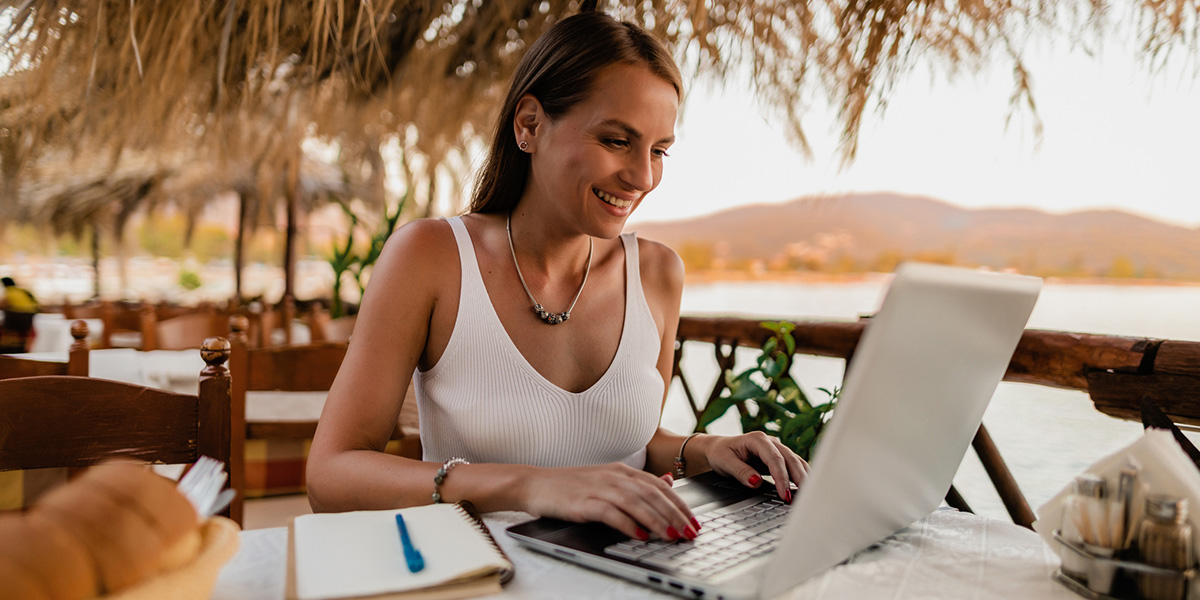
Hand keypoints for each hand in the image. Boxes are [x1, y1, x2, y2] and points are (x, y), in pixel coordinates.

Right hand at [521, 463, 698, 541]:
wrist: (535, 483)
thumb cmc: (572, 485)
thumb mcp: (608, 479)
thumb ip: (638, 482)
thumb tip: (667, 482)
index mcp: (622, 471)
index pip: (660, 487)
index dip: (680, 505)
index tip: (694, 522)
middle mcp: (613, 476)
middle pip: (652, 495)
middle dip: (674, 515)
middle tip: (689, 533)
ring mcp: (598, 487)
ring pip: (635, 502)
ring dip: (657, 520)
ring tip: (671, 536)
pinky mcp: (583, 501)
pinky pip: (610, 512)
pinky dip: (627, 523)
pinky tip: (639, 535)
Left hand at [702, 432, 808, 500]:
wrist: (718, 449)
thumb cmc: (721, 453)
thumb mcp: (725, 462)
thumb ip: (741, 471)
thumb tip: (756, 482)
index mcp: (757, 439)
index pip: (775, 459)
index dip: (781, 477)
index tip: (783, 494)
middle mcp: (771, 442)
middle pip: (791, 460)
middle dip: (798, 479)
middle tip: (802, 499)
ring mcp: (777, 449)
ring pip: (796, 462)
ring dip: (804, 478)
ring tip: (809, 496)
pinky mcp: (779, 458)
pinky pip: (794, 466)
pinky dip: (801, 477)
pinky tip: (806, 489)